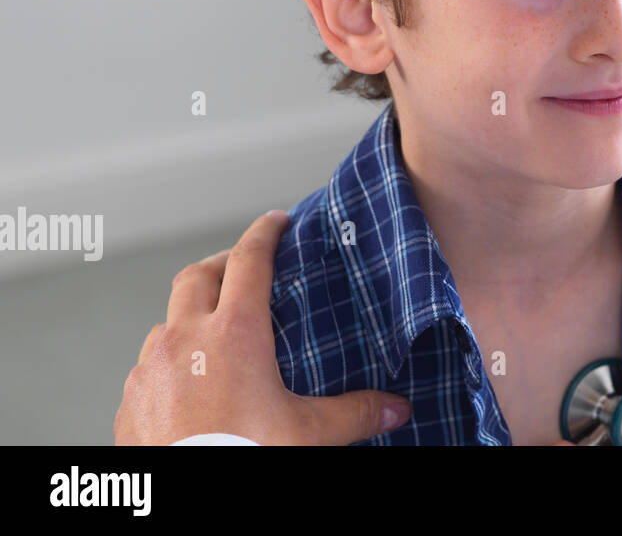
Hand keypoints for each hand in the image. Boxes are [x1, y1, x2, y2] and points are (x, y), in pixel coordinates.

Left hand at [115, 211, 411, 444]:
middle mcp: (187, 339)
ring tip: (211, 334)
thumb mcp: (308, 433)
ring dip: (189, 317)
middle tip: (240, 267)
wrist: (186, 495)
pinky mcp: (130, 399)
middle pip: (197, 276)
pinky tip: (186, 382)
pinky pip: (148, 366)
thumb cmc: (242, 457)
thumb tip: (396, 408)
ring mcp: (152, 368)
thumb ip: (355, 413)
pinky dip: (168, 362)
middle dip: (220, 264)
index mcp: (235, 333)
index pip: (250, 260)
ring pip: (167, 321)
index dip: (265, 233)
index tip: (276, 221)